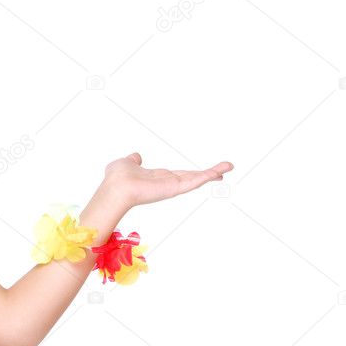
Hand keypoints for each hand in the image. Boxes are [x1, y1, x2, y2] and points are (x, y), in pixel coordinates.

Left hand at [99, 152, 232, 209]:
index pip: (179, 175)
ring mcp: (172, 186)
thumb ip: (133, 160)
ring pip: (197, 178)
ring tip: (229, 166)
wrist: (116, 187)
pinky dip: (208, 175)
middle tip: (225, 169)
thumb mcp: (126, 163)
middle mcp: (167, 183)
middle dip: (209, 173)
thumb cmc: (117, 178)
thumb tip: (136, 157)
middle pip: (193, 177)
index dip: (192, 172)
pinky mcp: (175, 188)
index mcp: (158, 178)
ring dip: (214, 172)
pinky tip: (220, 171)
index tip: (204, 171)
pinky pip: (195, 181)